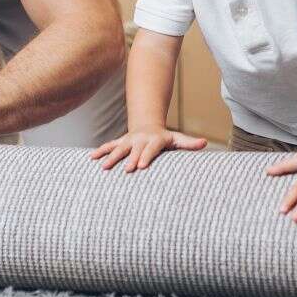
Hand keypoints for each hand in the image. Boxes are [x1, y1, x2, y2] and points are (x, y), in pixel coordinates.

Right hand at [91, 128, 207, 172]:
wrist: (148, 126)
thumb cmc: (165, 138)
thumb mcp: (177, 139)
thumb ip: (189, 143)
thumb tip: (204, 143)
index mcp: (154, 140)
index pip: (150, 149)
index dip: (146, 157)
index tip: (142, 167)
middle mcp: (140, 139)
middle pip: (134, 150)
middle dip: (129, 159)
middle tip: (126, 170)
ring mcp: (128, 140)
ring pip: (118, 148)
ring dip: (111, 157)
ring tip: (103, 167)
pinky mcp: (120, 141)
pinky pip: (108, 146)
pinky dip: (100, 151)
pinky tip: (91, 158)